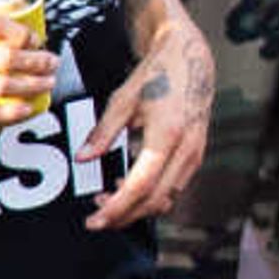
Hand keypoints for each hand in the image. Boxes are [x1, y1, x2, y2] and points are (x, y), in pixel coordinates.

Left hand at [84, 9, 214, 229]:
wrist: (189, 58)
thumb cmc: (156, 76)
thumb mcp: (123, 100)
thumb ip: (103, 132)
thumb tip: (83, 158)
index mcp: (168, 134)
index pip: (141, 185)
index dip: (116, 207)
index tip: (94, 220)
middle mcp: (187, 149)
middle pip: (155, 200)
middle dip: (124, 216)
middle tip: (95, 219)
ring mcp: (195, 154)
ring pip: (167, 198)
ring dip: (137, 207)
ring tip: (106, 201)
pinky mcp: (195, 155)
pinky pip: (174, 187)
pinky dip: (150, 195)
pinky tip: (126, 186)